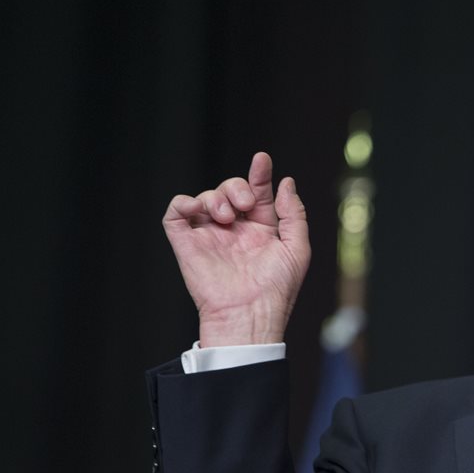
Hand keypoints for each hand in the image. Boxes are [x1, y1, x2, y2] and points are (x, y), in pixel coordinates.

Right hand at [162, 152, 310, 345]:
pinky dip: (184, 202)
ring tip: (228, 216)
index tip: (262, 160)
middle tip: (245, 205)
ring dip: (217, 196)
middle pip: (231, 189)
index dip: (259, 174)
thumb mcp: (297, 248)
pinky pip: (176, 213)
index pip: (258, 192)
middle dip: (237, 186)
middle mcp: (235, 230)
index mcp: (261, 229)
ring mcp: (210, 235)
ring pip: (206, 197)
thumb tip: (286, 183)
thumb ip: (293, 213)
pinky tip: (200, 209)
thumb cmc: (276, 288)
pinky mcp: (187, 243)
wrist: (250, 312)